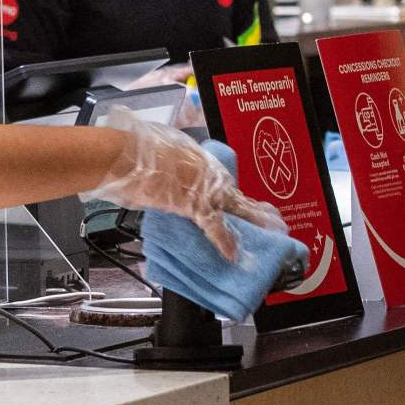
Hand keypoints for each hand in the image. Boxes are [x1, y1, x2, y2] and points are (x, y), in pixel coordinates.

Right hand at [85, 111, 287, 261]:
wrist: (130, 157)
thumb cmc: (141, 150)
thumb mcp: (163, 151)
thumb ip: (175, 166)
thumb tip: (172, 174)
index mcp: (203, 160)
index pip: (225, 183)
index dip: (237, 197)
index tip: (248, 204)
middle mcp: (211, 174)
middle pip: (238, 198)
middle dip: (257, 212)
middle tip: (274, 221)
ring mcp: (206, 190)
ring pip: (237, 210)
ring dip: (253, 224)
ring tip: (270, 235)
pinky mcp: (196, 206)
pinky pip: (215, 227)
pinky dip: (224, 242)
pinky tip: (233, 255)